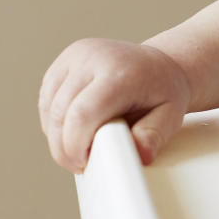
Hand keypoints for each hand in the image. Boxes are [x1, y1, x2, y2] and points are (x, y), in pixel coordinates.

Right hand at [39, 38, 191, 172]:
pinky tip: (71, 130)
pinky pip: (47, 98)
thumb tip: (142, 155)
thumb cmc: (164, 91)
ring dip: (57, 134)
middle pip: (61, 112)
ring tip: (80, 147)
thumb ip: (154, 136)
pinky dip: (54, 120)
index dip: (75, 145)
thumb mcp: (171, 115)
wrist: (160, 64)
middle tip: (80, 163)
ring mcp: (76, 55)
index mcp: (121, 71)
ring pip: (50, 106)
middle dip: (64, 146)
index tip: (84, 163)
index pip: (83, 113)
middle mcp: (95, 57)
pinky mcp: (64, 60)